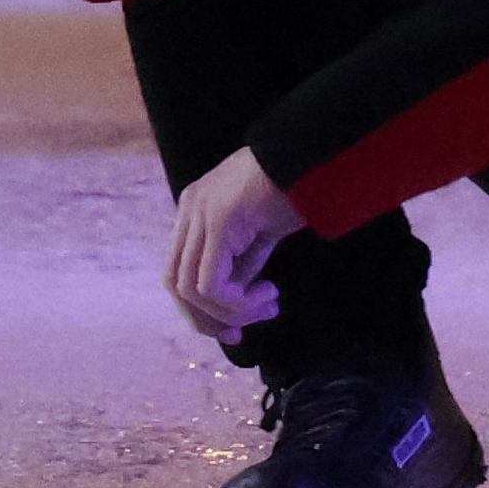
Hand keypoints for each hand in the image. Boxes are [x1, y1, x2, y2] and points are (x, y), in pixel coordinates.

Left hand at [167, 148, 303, 340]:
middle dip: (208, 319)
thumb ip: (242, 262)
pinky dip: (236, 302)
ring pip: (191, 289)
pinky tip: (267, 294)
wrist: (312, 154)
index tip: (237, 329)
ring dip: (230, 312)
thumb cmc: (295, 186)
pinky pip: (211, 283)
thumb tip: (237, 300)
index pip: (179, 272)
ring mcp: (199, 213)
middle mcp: (189, 210)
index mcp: (195, 210)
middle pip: (176, 284)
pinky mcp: (218, 220)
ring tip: (268, 305)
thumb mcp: (261, 232)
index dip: (202, 310)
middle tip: (242, 333)